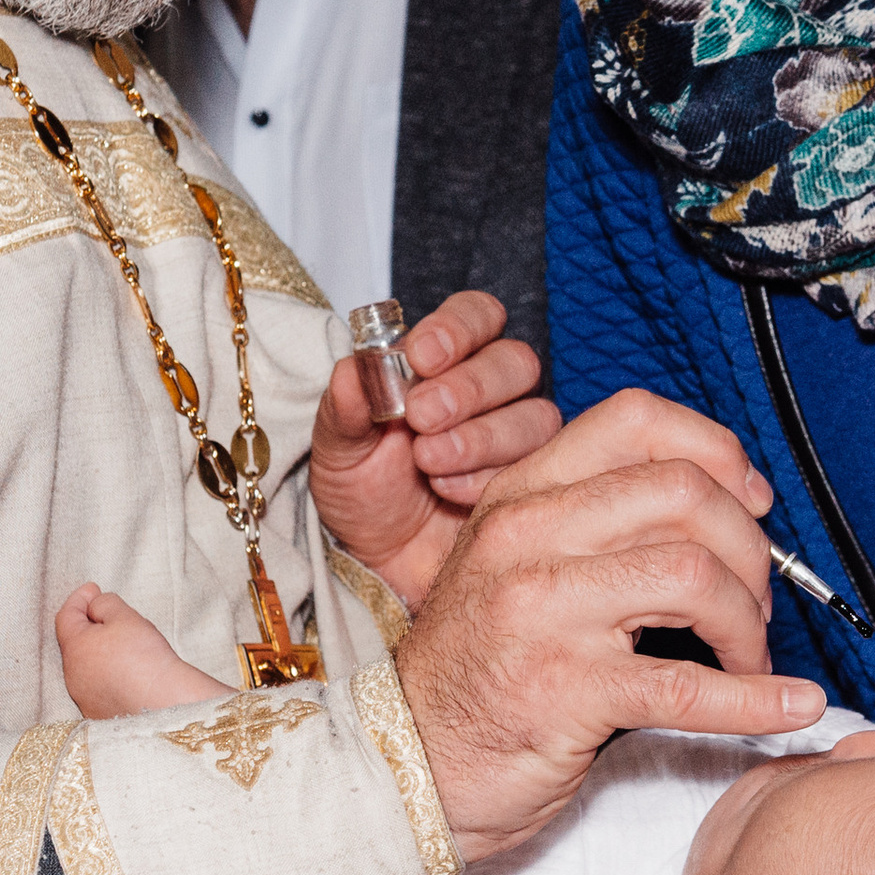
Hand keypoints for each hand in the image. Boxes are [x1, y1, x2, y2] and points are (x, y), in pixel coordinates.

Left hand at [309, 291, 561, 606]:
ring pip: (533, 415)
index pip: (477, 315)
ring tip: (428, 463)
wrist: (379, 559)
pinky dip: (486, 478)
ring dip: (479, 438)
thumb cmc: (362, 490)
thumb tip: (353, 368)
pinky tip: (446, 492)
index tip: (422, 356)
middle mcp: (489, 390)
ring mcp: (516, 435)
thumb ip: (345, 407)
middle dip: (469, 387)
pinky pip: (537, 467)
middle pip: (515, 361)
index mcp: (444, 360)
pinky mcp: (532, 479)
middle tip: (422, 416)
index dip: (458, 327)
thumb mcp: (338, 449)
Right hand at [393, 387, 830, 863]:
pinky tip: (791, 704)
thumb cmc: (481, 668)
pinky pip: (690, 686)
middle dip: (748, 547)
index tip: (750, 501)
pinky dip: (757, 700)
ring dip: (748, 621)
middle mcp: (529, 539)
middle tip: (754, 598)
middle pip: (684, 493)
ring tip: (747, 654)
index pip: (636, 421)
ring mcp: (546, 613)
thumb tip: (724, 498)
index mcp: (521, 495)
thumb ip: (595, 520)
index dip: (716, 451)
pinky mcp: (568, 691)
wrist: (411, 764)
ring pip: (695, 576)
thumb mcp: (517, 565)